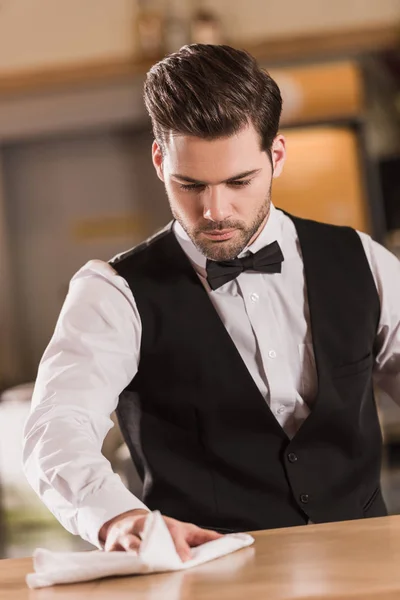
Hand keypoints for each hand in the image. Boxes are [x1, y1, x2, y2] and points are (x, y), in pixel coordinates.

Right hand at [99, 509, 222, 561]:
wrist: (127, 523)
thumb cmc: (160, 530)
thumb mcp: (181, 529)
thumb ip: (201, 536)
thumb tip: (224, 540)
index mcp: (161, 523)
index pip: (172, 531)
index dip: (179, 545)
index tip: (185, 559)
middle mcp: (142, 526)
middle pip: (149, 532)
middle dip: (155, 544)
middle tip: (161, 557)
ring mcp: (125, 537)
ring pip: (129, 542)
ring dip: (134, 549)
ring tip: (140, 557)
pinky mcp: (112, 548)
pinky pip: (113, 554)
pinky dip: (116, 558)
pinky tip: (120, 563)